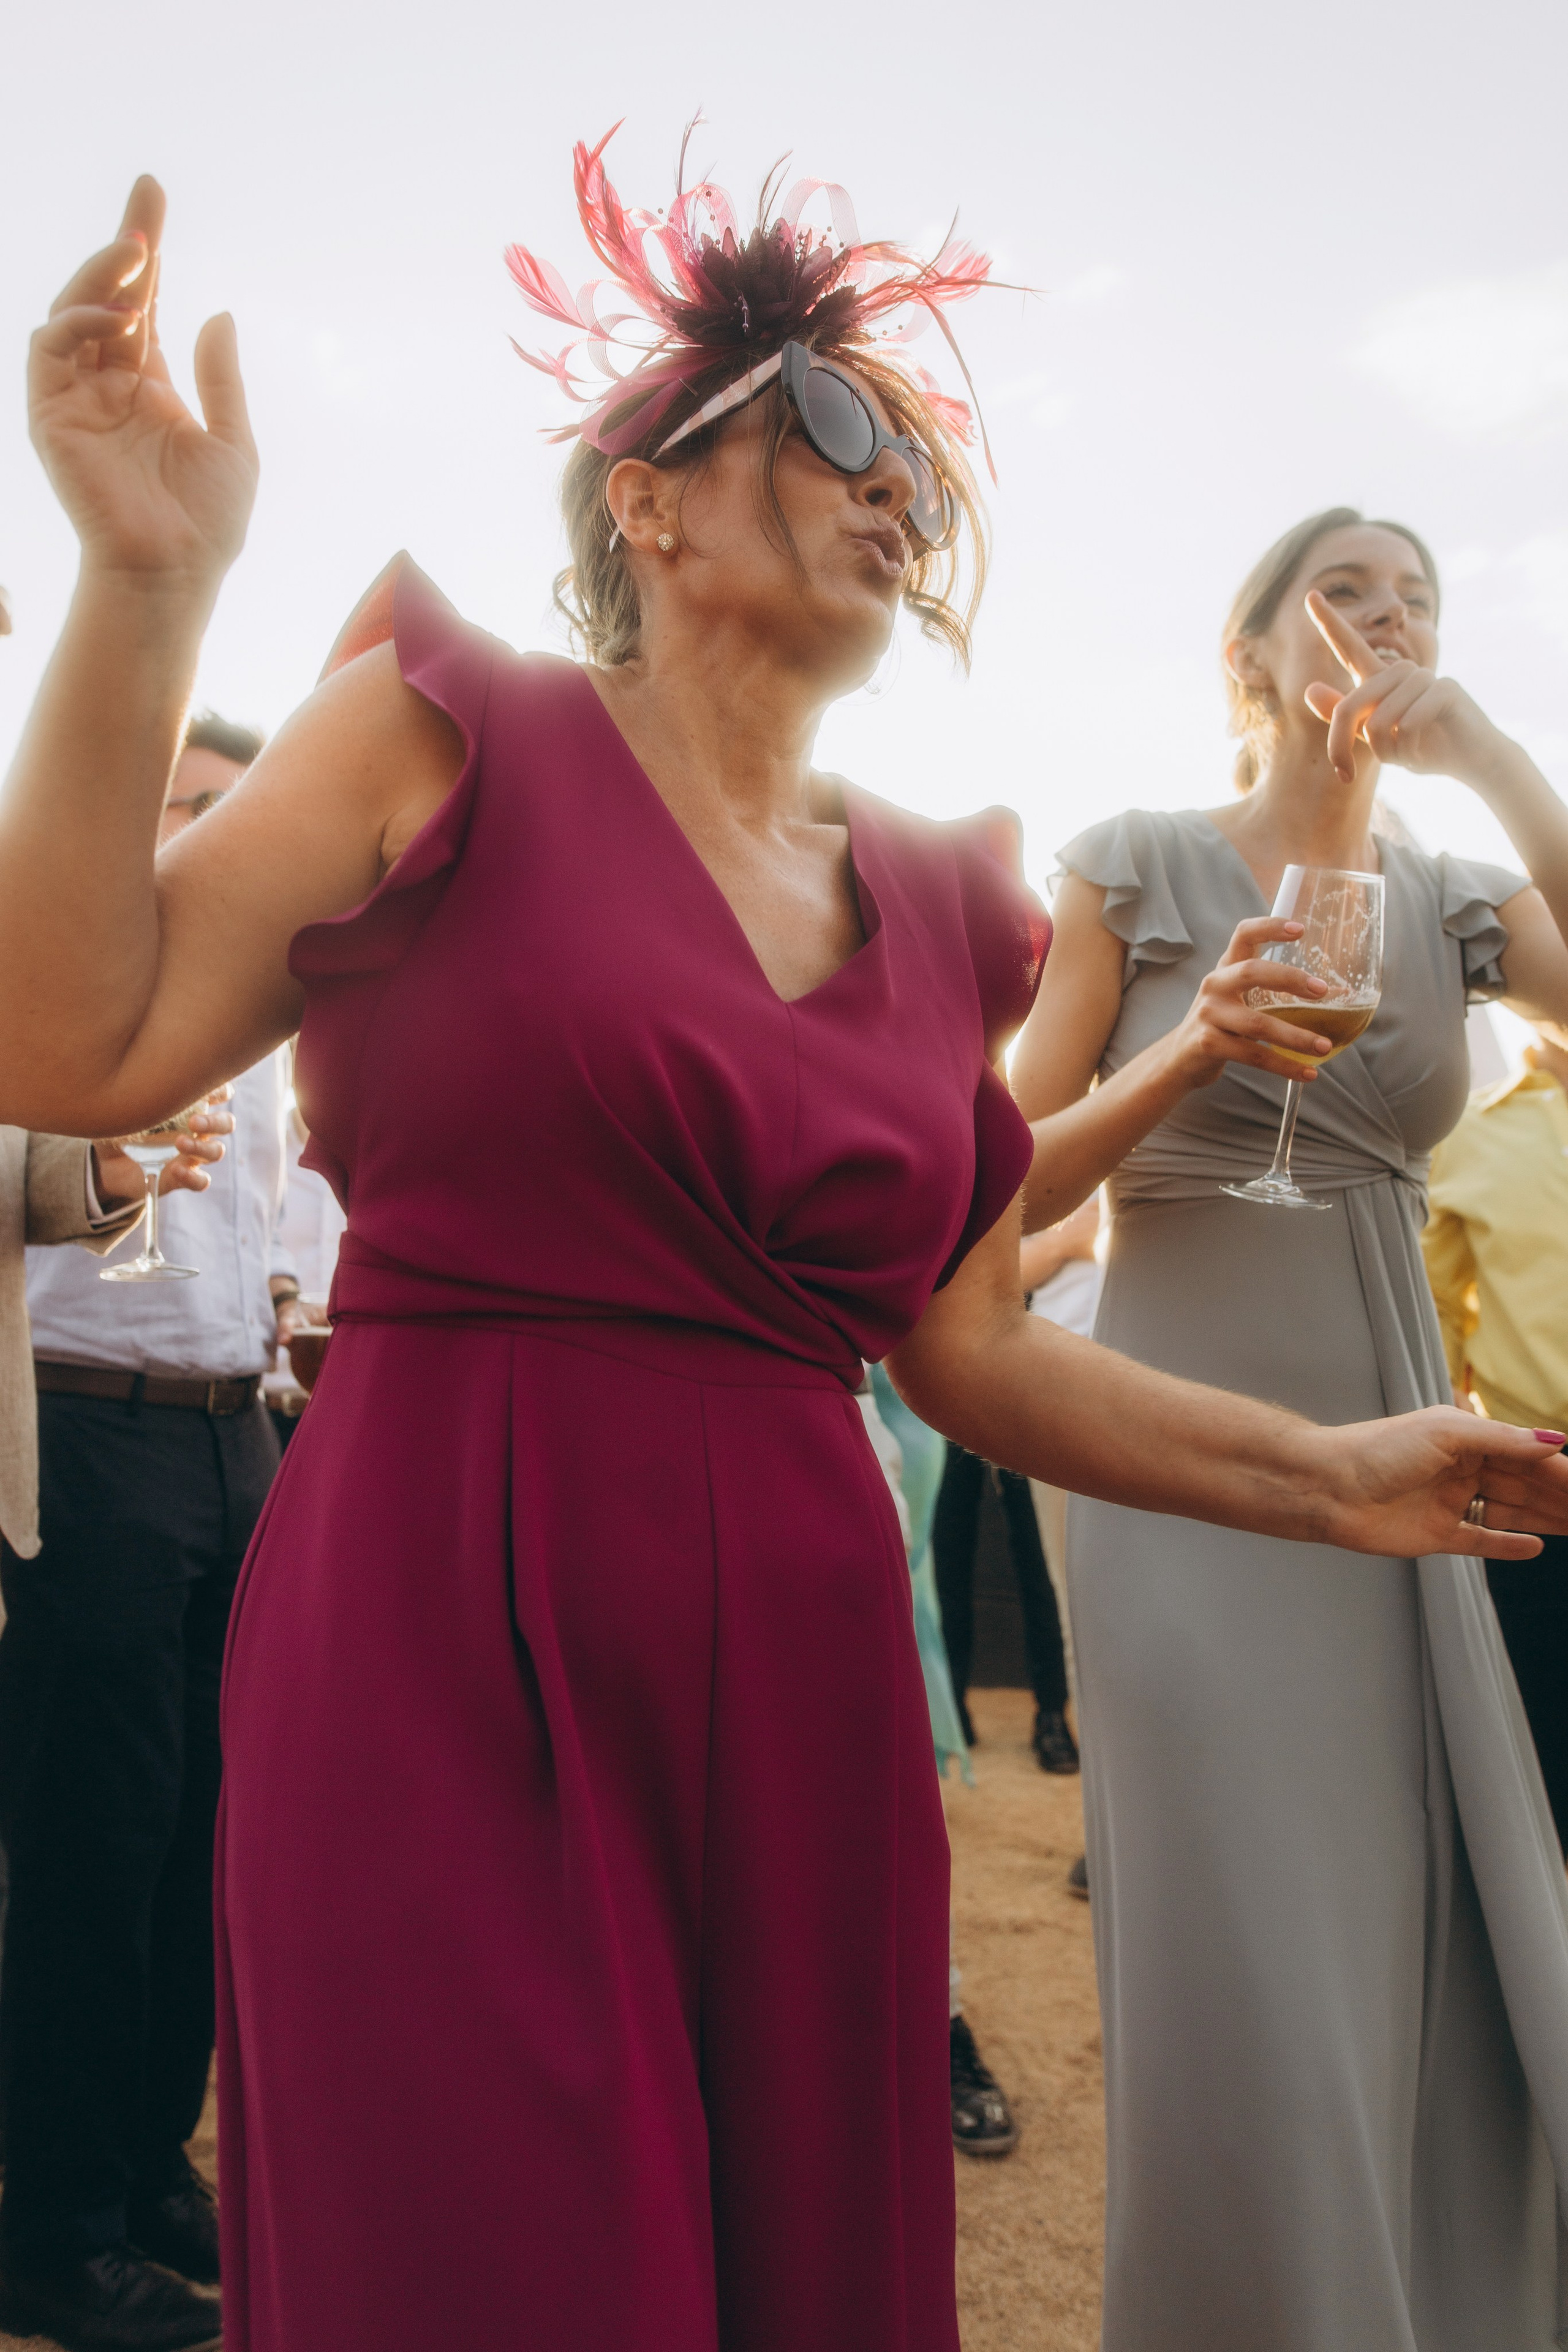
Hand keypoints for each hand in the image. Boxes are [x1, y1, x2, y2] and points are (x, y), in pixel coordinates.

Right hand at [29, 177, 257, 588]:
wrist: (174, 573)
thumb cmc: (208, 524)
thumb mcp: (233, 441)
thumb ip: (221, 378)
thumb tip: (217, 313)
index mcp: (150, 387)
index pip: (143, 304)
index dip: (147, 251)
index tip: (154, 196)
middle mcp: (109, 386)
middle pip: (106, 296)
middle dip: (122, 246)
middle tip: (146, 211)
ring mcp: (77, 399)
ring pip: (73, 312)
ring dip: (100, 277)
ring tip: (136, 256)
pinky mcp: (52, 416)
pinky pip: (49, 350)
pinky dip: (76, 321)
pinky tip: (112, 314)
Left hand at [93, 1093, 233, 1202]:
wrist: (104, 1163)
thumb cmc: (117, 1125)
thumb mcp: (123, 1106)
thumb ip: (135, 1093)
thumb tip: (136, 1077)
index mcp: (187, 1107)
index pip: (217, 1094)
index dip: (221, 1091)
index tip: (208, 1089)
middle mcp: (195, 1131)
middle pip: (225, 1123)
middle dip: (215, 1122)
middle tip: (193, 1122)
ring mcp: (190, 1155)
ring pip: (216, 1152)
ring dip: (202, 1148)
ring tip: (179, 1144)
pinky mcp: (182, 1178)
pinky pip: (201, 1181)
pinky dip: (193, 1177)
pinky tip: (176, 1171)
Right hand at [1163, 916, 1334, 1088]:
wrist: (1181, 1058)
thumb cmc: (1223, 1023)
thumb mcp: (1242, 999)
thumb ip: (1279, 991)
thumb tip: (1341, 994)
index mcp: (1226, 968)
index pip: (1244, 934)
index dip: (1270, 927)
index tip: (1301, 930)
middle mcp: (1214, 985)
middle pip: (1252, 972)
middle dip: (1290, 979)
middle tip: (1322, 990)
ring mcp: (1208, 1014)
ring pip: (1257, 1023)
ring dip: (1295, 1036)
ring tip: (1324, 1046)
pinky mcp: (1208, 1044)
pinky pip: (1253, 1055)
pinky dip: (1284, 1066)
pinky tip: (1307, 1072)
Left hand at [1303, 592, 1500, 787]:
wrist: (1468, 760)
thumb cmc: (1422, 746)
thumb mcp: (1375, 737)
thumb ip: (1343, 715)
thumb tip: (1308, 689)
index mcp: (1380, 680)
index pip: (1349, 647)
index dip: (1330, 622)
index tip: (1309, 595)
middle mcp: (1400, 672)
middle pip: (1352, 706)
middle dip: (1342, 746)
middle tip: (1345, 773)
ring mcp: (1424, 676)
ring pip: (1380, 721)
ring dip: (1388, 750)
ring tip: (1409, 751)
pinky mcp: (1446, 688)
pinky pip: (1409, 723)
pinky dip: (1411, 746)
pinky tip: (1427, 747)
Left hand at [1318, 1412, 1567, 1559]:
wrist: (1327, 1485)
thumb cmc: (1379, 1449)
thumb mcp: (1447, 1434)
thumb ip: (1503, 1440)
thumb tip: (1556, 1439)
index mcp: (1467, 1439)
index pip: (1528, 1455)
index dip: (1561, 1471)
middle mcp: (1462, 1469)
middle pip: (1524, 1485)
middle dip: (1560, 1497)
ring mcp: (1450, 1502)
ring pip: (1510, 1511)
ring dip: (1546, 1519)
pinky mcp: (1436, 1535)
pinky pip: (1481, 1540)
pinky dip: (1507, 1544)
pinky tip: (1537, 1546)